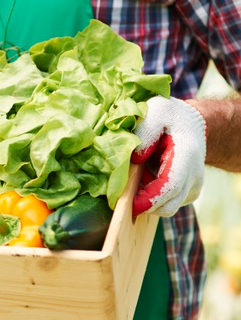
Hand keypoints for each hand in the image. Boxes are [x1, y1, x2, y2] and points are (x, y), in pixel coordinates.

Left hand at [131, 96, 206, 216]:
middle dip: (143, 204)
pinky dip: (153, 196)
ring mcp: (193, 187)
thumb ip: (145, 131)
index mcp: (186, 156)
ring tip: (139, 175)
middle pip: (168, 205)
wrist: (192, 124)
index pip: (169, 186)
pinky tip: (147, 178)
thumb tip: (135, 159)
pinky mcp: (188, 193)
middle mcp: (194, 176)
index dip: (148, 199)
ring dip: (147, 199)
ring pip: (166, 207)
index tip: (128, 205)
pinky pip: (167, 203)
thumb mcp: (156, 111)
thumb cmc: (170, 117)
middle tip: (125, 188)